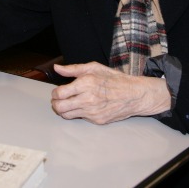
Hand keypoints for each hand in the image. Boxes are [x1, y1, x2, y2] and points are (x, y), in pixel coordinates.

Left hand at [50, 62, 170, 124]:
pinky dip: (78, 113)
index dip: (54, 94)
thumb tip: (57, 68)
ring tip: (68, 104)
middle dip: (55, 104)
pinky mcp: (97, 120)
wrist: (134, 95)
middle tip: (58, 101)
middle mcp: (87, 99)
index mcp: (85, 83)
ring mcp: (92, 112)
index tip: (57, 92)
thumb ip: (73, 69)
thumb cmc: (114, 79)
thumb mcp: (94, 68)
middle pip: (60, 107)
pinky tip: (84, 107)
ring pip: (67, 115)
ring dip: (64, 110)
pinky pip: (80, 118)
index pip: (59, 94)